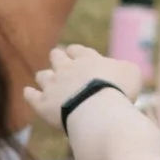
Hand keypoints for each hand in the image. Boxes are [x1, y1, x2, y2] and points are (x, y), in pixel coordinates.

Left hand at [24, 41, 144, 133]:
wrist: (98, 110)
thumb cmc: (119, 90)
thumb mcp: (132, 72)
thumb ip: (123, 67)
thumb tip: (120, 69)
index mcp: (87, 58)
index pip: (77, 50)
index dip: (77, 53)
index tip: (78, 56)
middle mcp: (66, 68)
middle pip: (57, 56)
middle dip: (58, 58)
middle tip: (61, 64)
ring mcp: (53, 86)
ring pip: (42, 75)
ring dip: (45, 77)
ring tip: (48, 82)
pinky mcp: (43, 104)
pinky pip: (31, 96)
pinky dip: (29, 94)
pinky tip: (28, 92)